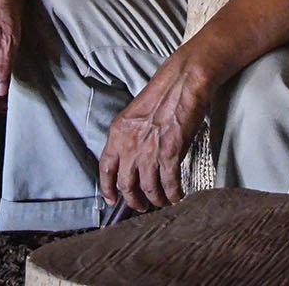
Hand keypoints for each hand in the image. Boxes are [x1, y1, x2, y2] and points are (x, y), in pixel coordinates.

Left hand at [98, 56, 211, 211]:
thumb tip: (132, 159)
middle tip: (142, 206)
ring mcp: (149, 150)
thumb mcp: (135, 116)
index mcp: (117, 133)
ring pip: (148, 188)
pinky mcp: (170, 153)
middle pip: (126, 184)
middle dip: (134, 200)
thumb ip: (129, 137)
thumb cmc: (163, 95)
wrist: (182, 83)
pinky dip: (173, 195)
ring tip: (162, 202)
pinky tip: (177, 196)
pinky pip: (169, 184)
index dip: (107, 188)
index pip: (106, 168)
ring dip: (155, 200)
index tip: (112, 200)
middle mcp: (130, 144)